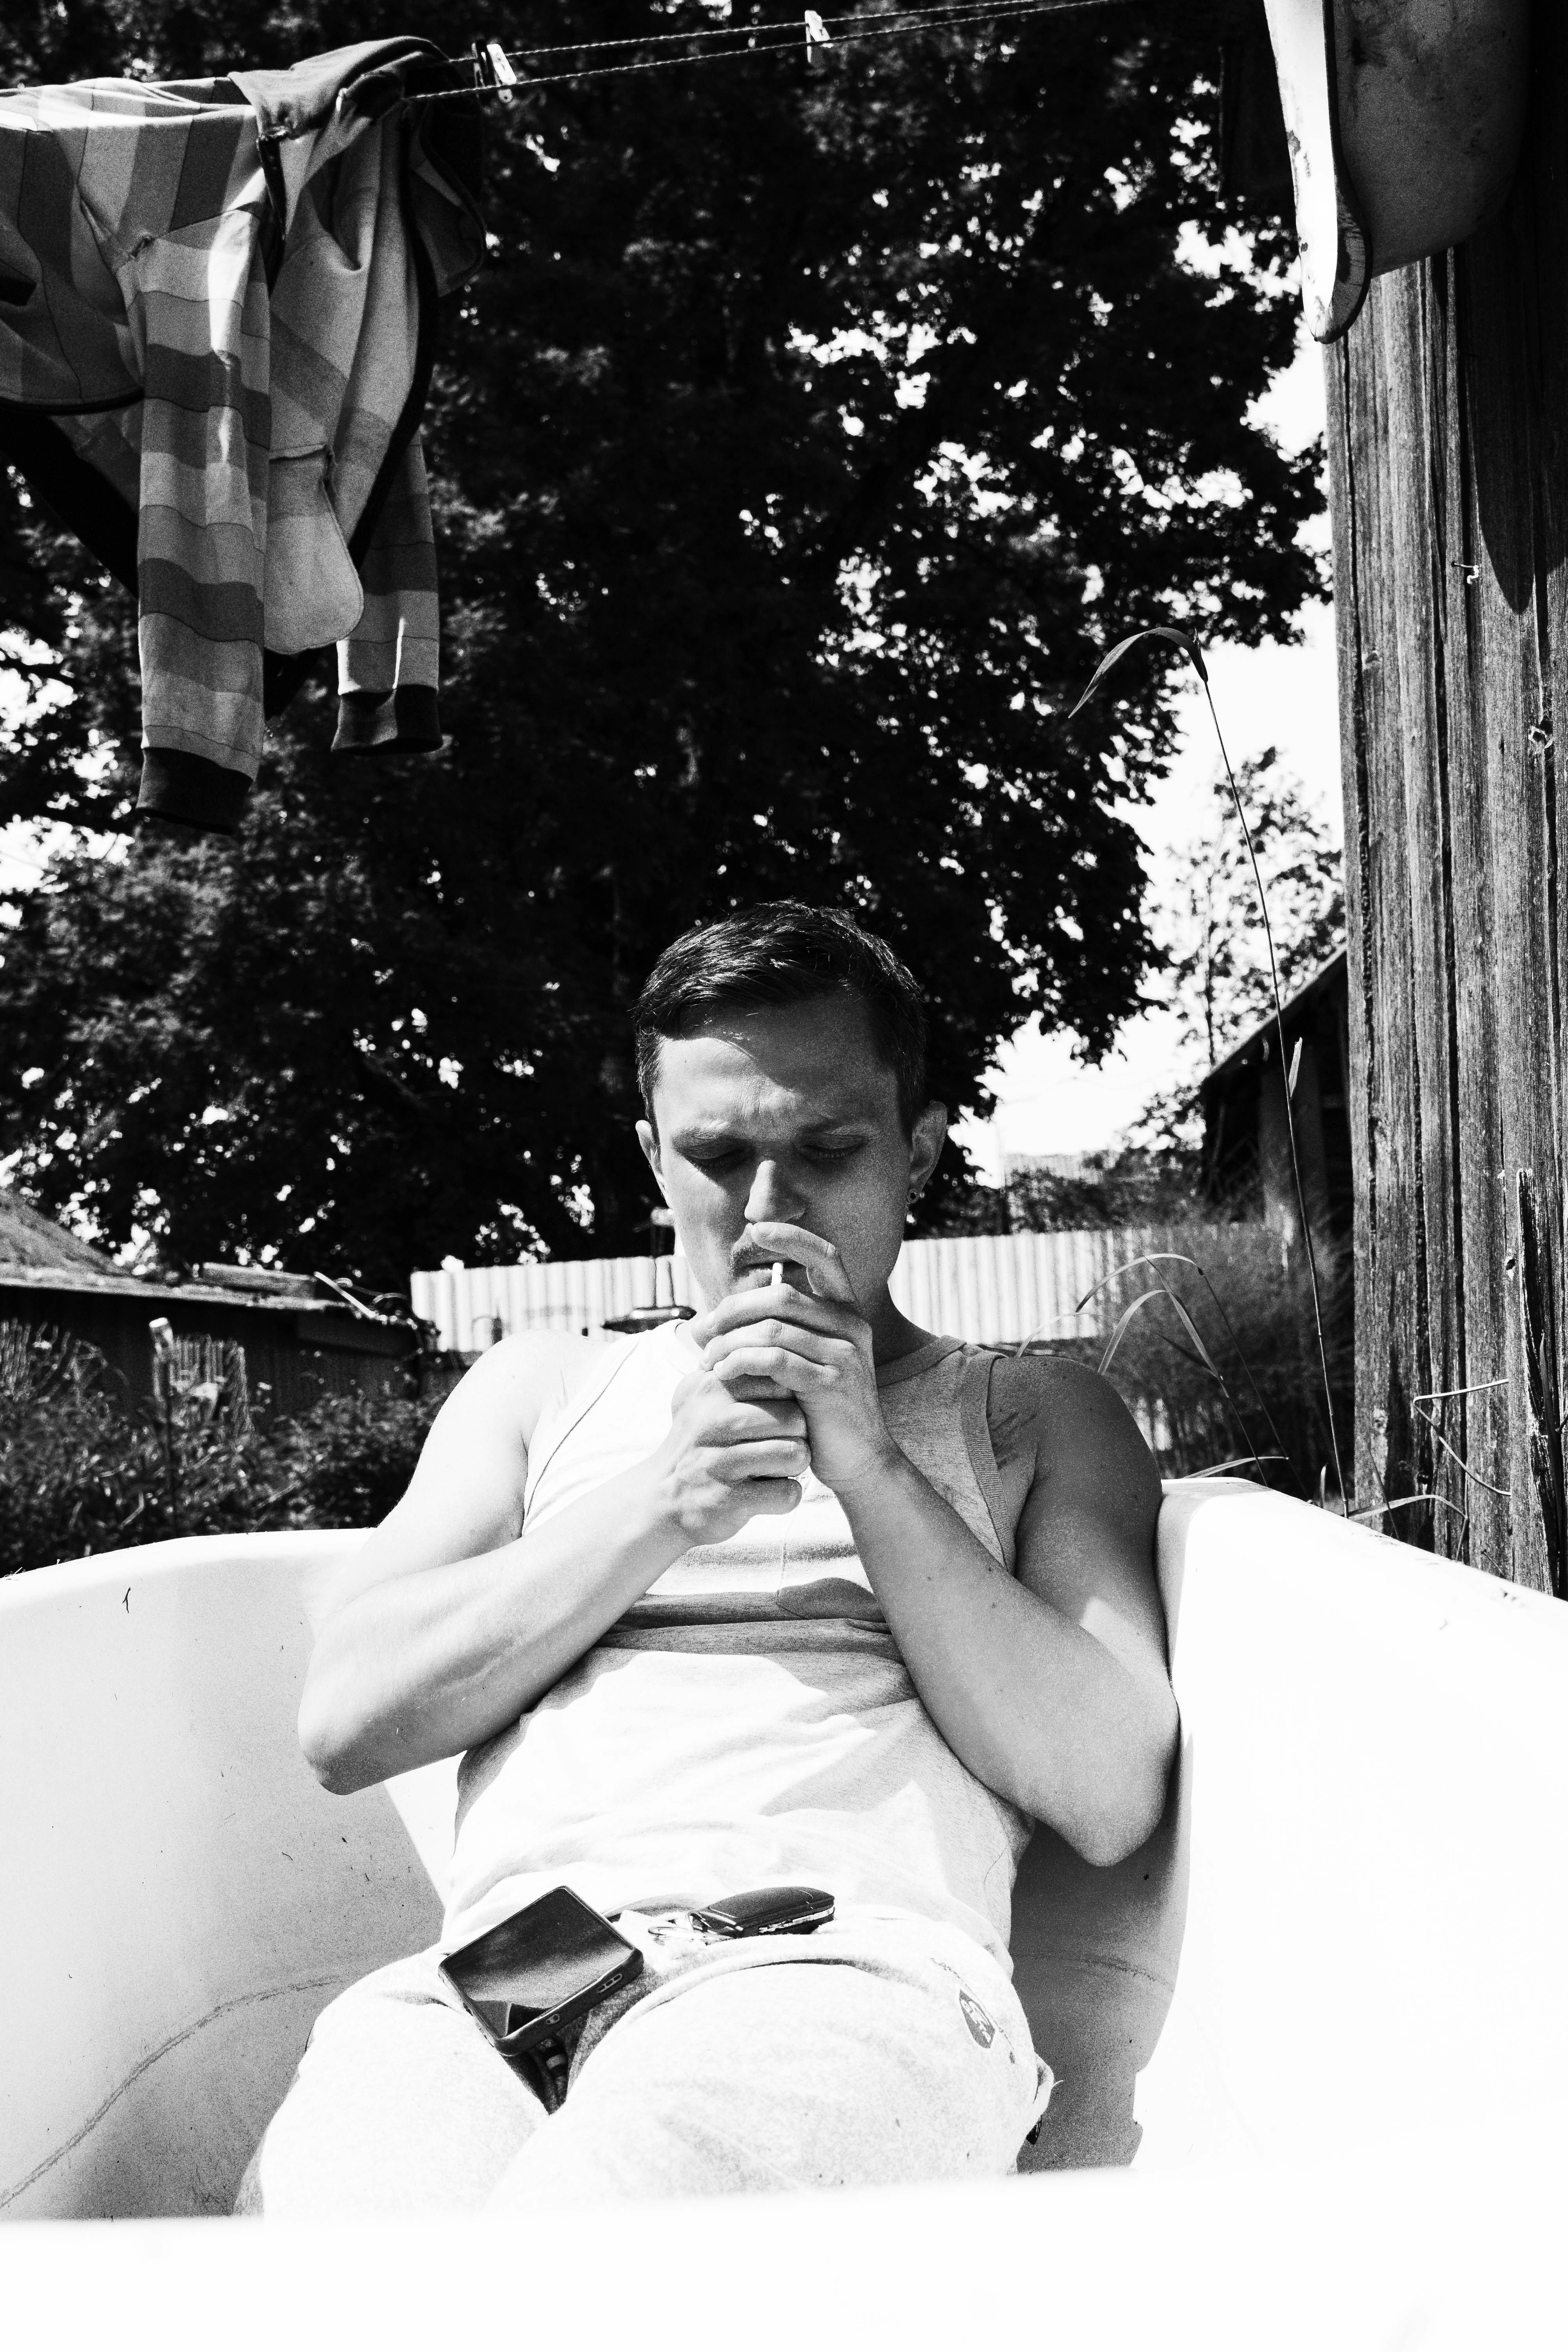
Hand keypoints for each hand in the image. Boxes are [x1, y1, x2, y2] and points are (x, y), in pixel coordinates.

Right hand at [648, 1366, 808, 1545]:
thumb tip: (783, 1345)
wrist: (658, 1500)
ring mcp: (717, 1463)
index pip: (778, 1378)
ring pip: (794, 1454)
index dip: (790, 1398)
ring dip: (795, 1465)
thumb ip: (737, 1371)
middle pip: (794, 1417)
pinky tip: (769, 1492)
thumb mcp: (703, 1398)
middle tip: (782, 1444)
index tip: (777, 1413)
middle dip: (800, 1434)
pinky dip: (786, 1496)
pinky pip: (787, 1493)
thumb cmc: (697, 1444)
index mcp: (709, 1388)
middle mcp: (711, 1421)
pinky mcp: (726, 1501)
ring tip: (778, 1467)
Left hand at [688, 1221, 899, 1496]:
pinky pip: (774, 1359)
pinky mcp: (831, 1383)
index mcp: (847, 1312)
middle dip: (732, 1309)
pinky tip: (722, 1374)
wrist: (858, 1459)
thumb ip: (783, 1330)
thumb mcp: (807, 1360)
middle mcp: (851, 1326)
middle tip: (702, 1331)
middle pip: (781, 1294)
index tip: (757, 1228)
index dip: (792, 1237)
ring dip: (728, 1341)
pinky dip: (740, 1362)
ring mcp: (845, 1354)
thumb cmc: (822, 1408)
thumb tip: (728, 1309)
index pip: (825, 1256)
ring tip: (706, 1361)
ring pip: (772, 1327)